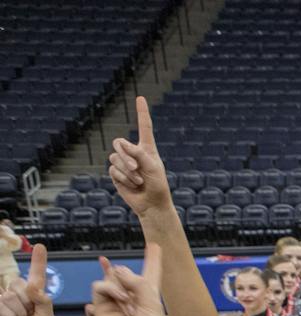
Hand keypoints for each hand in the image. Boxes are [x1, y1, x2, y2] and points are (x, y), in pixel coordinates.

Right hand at [0, 245, 54, 315]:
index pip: (35, 277)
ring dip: (15, 314)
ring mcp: (1, 303)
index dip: (38, 261)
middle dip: (25, 304)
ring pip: (8, 295)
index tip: (40, 246)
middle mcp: (16, 297)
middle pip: (19, 285)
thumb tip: (33, 285)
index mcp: (33, 298)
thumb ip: (42, 300)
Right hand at [87, 245, 167, 315]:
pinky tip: (118, 303)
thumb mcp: (152, 303)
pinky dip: (109, 290)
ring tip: (127, 305)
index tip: (155, 245)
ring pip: (111, 277)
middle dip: (129, 277)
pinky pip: (100, 286)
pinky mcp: (101, 307)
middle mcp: (132, 297)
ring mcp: (115, 301)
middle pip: (125, 272)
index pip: (151, 273)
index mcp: (150, 296)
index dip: (153, 259)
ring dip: (119, 287)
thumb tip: (115, 270)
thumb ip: (137, 282)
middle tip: (134, 298)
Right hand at [108, 97, 170, 216]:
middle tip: (136, 168)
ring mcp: (123, 163)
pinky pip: (113, 170)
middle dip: (125, 155)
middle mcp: (134, 153)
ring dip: (128, 171)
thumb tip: (122, 144)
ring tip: (139, 180)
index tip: (140, 98)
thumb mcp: (152, 167)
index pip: (144, 127)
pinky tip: (133, 185)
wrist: (152, 204)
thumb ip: (138, 153)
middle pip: (119, 142)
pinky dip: (124, 178)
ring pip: (115, 158)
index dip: (142, 112)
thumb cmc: (157, 186)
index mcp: (147, 149)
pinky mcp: (116, 174)